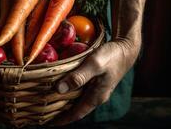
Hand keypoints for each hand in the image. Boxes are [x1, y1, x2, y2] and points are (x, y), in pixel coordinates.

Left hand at [50, 0, 152, 125]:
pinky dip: (69, 91)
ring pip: (77, 99)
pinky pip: (79, 90)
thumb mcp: (94, 64)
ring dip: (64, 102)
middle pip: (75, 109)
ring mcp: (96, 89)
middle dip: (60, 112)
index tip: (47, 123)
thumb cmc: (112, 56)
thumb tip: (59, 89)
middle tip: (44, 113)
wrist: (126, 48)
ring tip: (49, 102)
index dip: (62, 119)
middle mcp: (96, 96)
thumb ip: (78, 77)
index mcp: (96, 96)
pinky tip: (61, 87)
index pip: (76, 114)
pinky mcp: (95, 81)